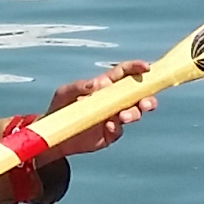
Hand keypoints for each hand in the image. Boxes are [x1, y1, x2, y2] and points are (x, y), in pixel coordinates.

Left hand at [43, 60, 157, 157]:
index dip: (137, 68)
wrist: (56, 135)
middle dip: (147, 98)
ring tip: (123, 117)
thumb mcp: (64, 93)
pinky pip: (119, 130)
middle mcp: (113, 100)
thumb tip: (95, 84)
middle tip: (144, 103)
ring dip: (134, 113)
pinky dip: (116, 128)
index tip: (147, 68)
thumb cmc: (59, 108)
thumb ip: (78, 86)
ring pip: (135, 112)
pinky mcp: (110, 132)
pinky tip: (108, 127)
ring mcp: (114, 116)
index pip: (125, 73)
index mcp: (105, 85)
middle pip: (138, 95)